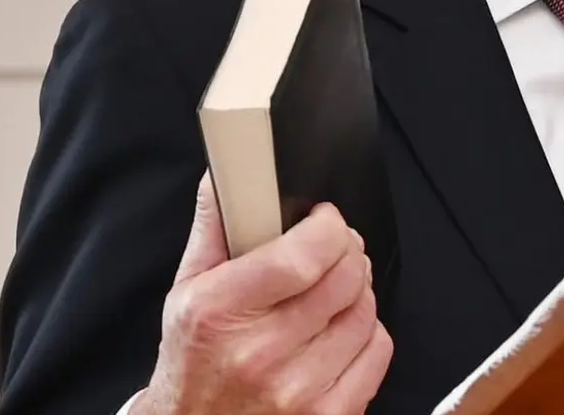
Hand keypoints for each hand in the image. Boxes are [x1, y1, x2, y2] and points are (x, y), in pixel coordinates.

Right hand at [132, 174, 391, 414]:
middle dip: (346, 251)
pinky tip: (339, 331)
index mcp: (220, 312)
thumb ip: (214, 227)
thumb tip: (226, 173)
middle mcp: (260, 353)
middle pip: (344, 277)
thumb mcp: (186, 290)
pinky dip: (367, 333)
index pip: (303, 255)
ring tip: (332, 292)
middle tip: (332, 249)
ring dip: (357, 291)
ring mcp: (298, 390)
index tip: (324, 219)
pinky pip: (378, 351)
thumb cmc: (193, 361)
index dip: (328, 227)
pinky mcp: (328, 414)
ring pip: (366, 311)